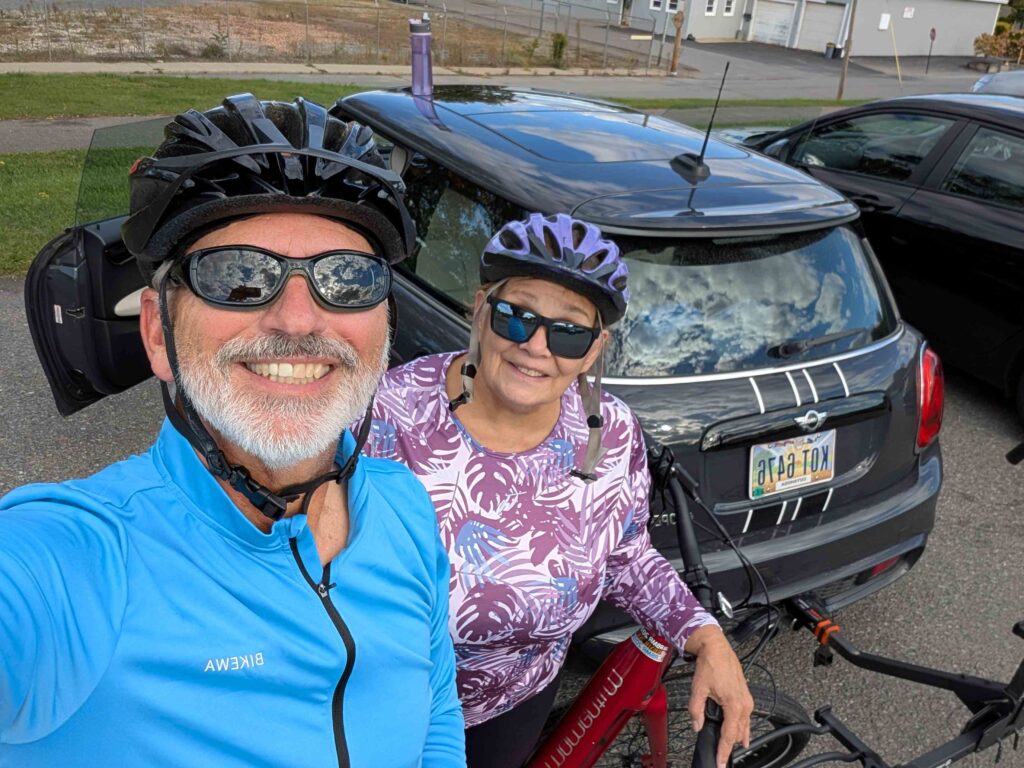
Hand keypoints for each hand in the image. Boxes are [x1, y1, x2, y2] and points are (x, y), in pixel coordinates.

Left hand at [684, 625, 753, 767]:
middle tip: (722, 757)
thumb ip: (696, 710)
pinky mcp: (746, 695)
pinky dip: (741, 726)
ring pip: (744, 726)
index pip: (730, 736)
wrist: (716, 648)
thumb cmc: (710, 665)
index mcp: (734, 705)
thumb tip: (697, 725)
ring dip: (737, 737)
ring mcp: (747, 700)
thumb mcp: (698, 688)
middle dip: (731, 746)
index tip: (721, 763)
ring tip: (731, 749)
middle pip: (739, 734)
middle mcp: (744, 705)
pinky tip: (738, 731)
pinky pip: (746, 717)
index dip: (724, 752)